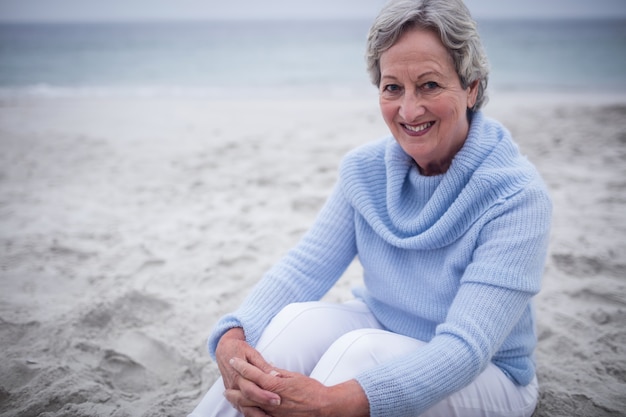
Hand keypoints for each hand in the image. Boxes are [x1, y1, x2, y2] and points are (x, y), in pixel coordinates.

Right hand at [215, 328, 280, 409]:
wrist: (224, 350)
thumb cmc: (241, 350)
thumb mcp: (253, 353)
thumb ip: (264, 366)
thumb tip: (276, 375)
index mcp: (238, 375)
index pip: (252, 389)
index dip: (265, 395)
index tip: (278, 399)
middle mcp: (233, 385)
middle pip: (248, 400)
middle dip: (263, 405)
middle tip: (278, 406)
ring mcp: (231, 391)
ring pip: (243, 406)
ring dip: (257, 412)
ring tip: (271, 416)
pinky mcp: (232, 394)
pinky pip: (240, 406)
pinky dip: (251, 412)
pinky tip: (263, 414)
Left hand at [225, 357, 369, 416]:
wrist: (324, 407)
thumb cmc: (312, 389)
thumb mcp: (294, 376)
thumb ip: (278, 374)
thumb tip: (266, 370)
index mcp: (277, 385)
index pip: (254, 374)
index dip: (242, 366)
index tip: (233, 360)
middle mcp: (272, 400)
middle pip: (247, 393)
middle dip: (235, 388)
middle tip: (226, 385)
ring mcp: (273, 413)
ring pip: (250, 407)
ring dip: (238, 402)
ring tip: (231, 398)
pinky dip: (249, 413)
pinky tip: (244, 410)